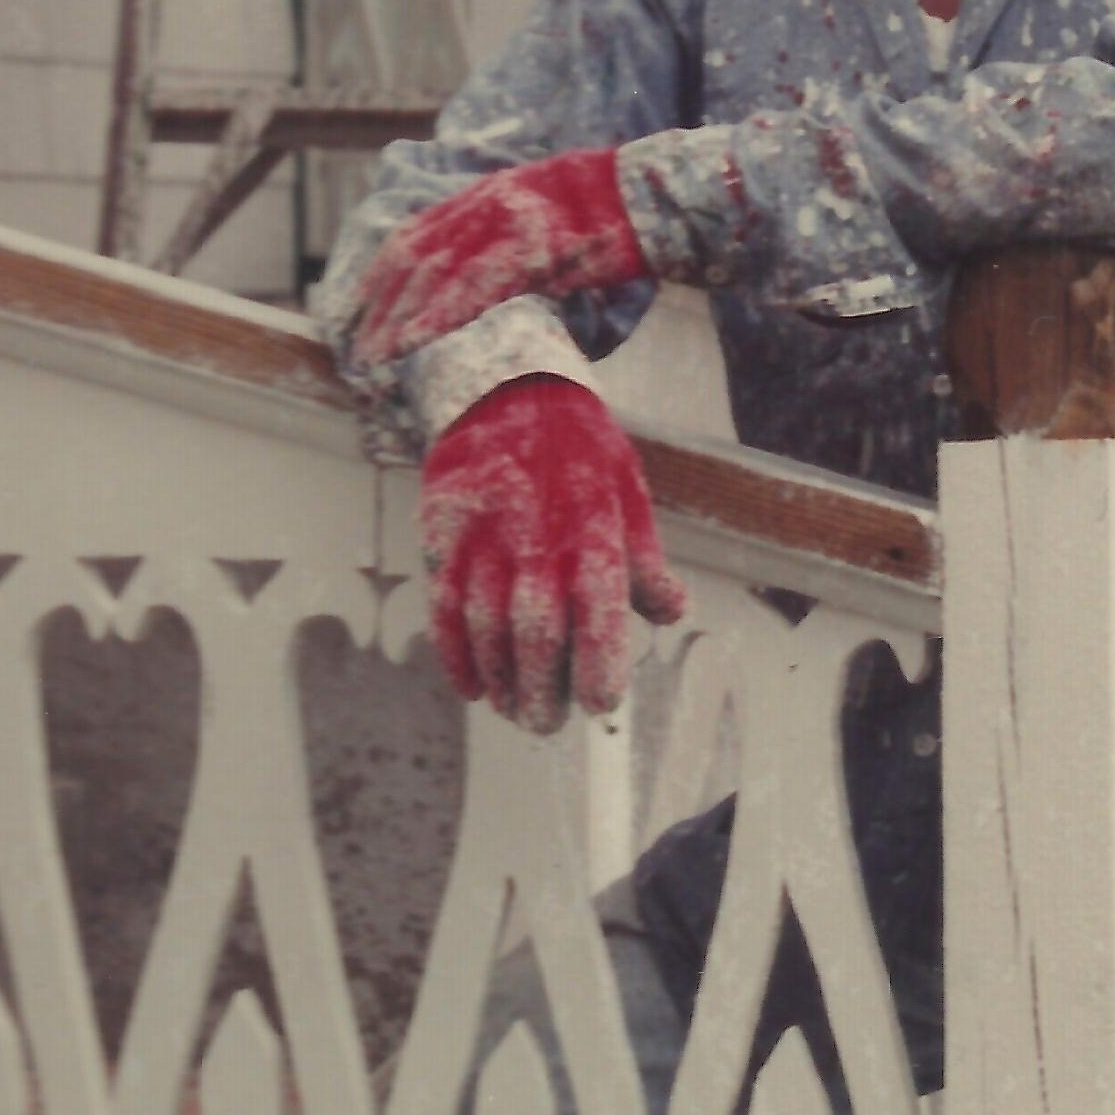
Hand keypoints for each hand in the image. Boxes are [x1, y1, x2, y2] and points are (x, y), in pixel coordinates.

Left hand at [354, 149, 646, 366]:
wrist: (652, 198)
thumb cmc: (613, 213)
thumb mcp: (549, 215)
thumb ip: (515, 237)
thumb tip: (499, 272)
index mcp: (488, 193)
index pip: (418, 233)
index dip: (385, 273)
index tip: (362, 306)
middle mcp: (485, 204)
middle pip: (413, 255)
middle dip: (379, 302)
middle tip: (355, 341)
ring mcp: (504, 226)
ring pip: (432, 274)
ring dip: (397, 317)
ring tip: (373, 353)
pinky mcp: (529, 252)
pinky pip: (471, 289)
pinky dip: (437, 316)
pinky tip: (414, 339)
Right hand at [420, 379, 686, 729]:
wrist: (506, 390)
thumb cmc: (579, 450)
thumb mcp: (627, 493)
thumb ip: (645, 560)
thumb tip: (671, 612)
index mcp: (590, 527)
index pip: (597, 608)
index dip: (598, 662)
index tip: (601, 704)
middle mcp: (534, 535)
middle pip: (535, 630)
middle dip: (541, 689)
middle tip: (547, 724)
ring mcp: (482, 536)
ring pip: (485, 625)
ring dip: (500, 678)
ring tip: (515, 709)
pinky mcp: (442, 534)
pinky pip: (443, 606)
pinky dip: (454, 654)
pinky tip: (473, 686)